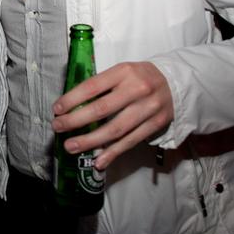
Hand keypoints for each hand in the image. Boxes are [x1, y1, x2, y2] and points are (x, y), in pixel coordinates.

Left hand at [52, 61, 173, 169]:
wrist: (177, 83)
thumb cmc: (140, 77)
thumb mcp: (122, 72)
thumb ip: (101, 85)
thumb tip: (72, 105)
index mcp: (124, 72)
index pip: (92, 87)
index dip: (72, 99)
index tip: (56, 109)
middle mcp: (137, 89)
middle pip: (101, 109)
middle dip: (75, 121)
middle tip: (58, 128)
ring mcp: (148, 108)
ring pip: (115, 129)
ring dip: (90, 141)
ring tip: (70, 146)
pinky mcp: (156, 124)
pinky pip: (131, 141)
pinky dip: (113, 153)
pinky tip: (98, 161)